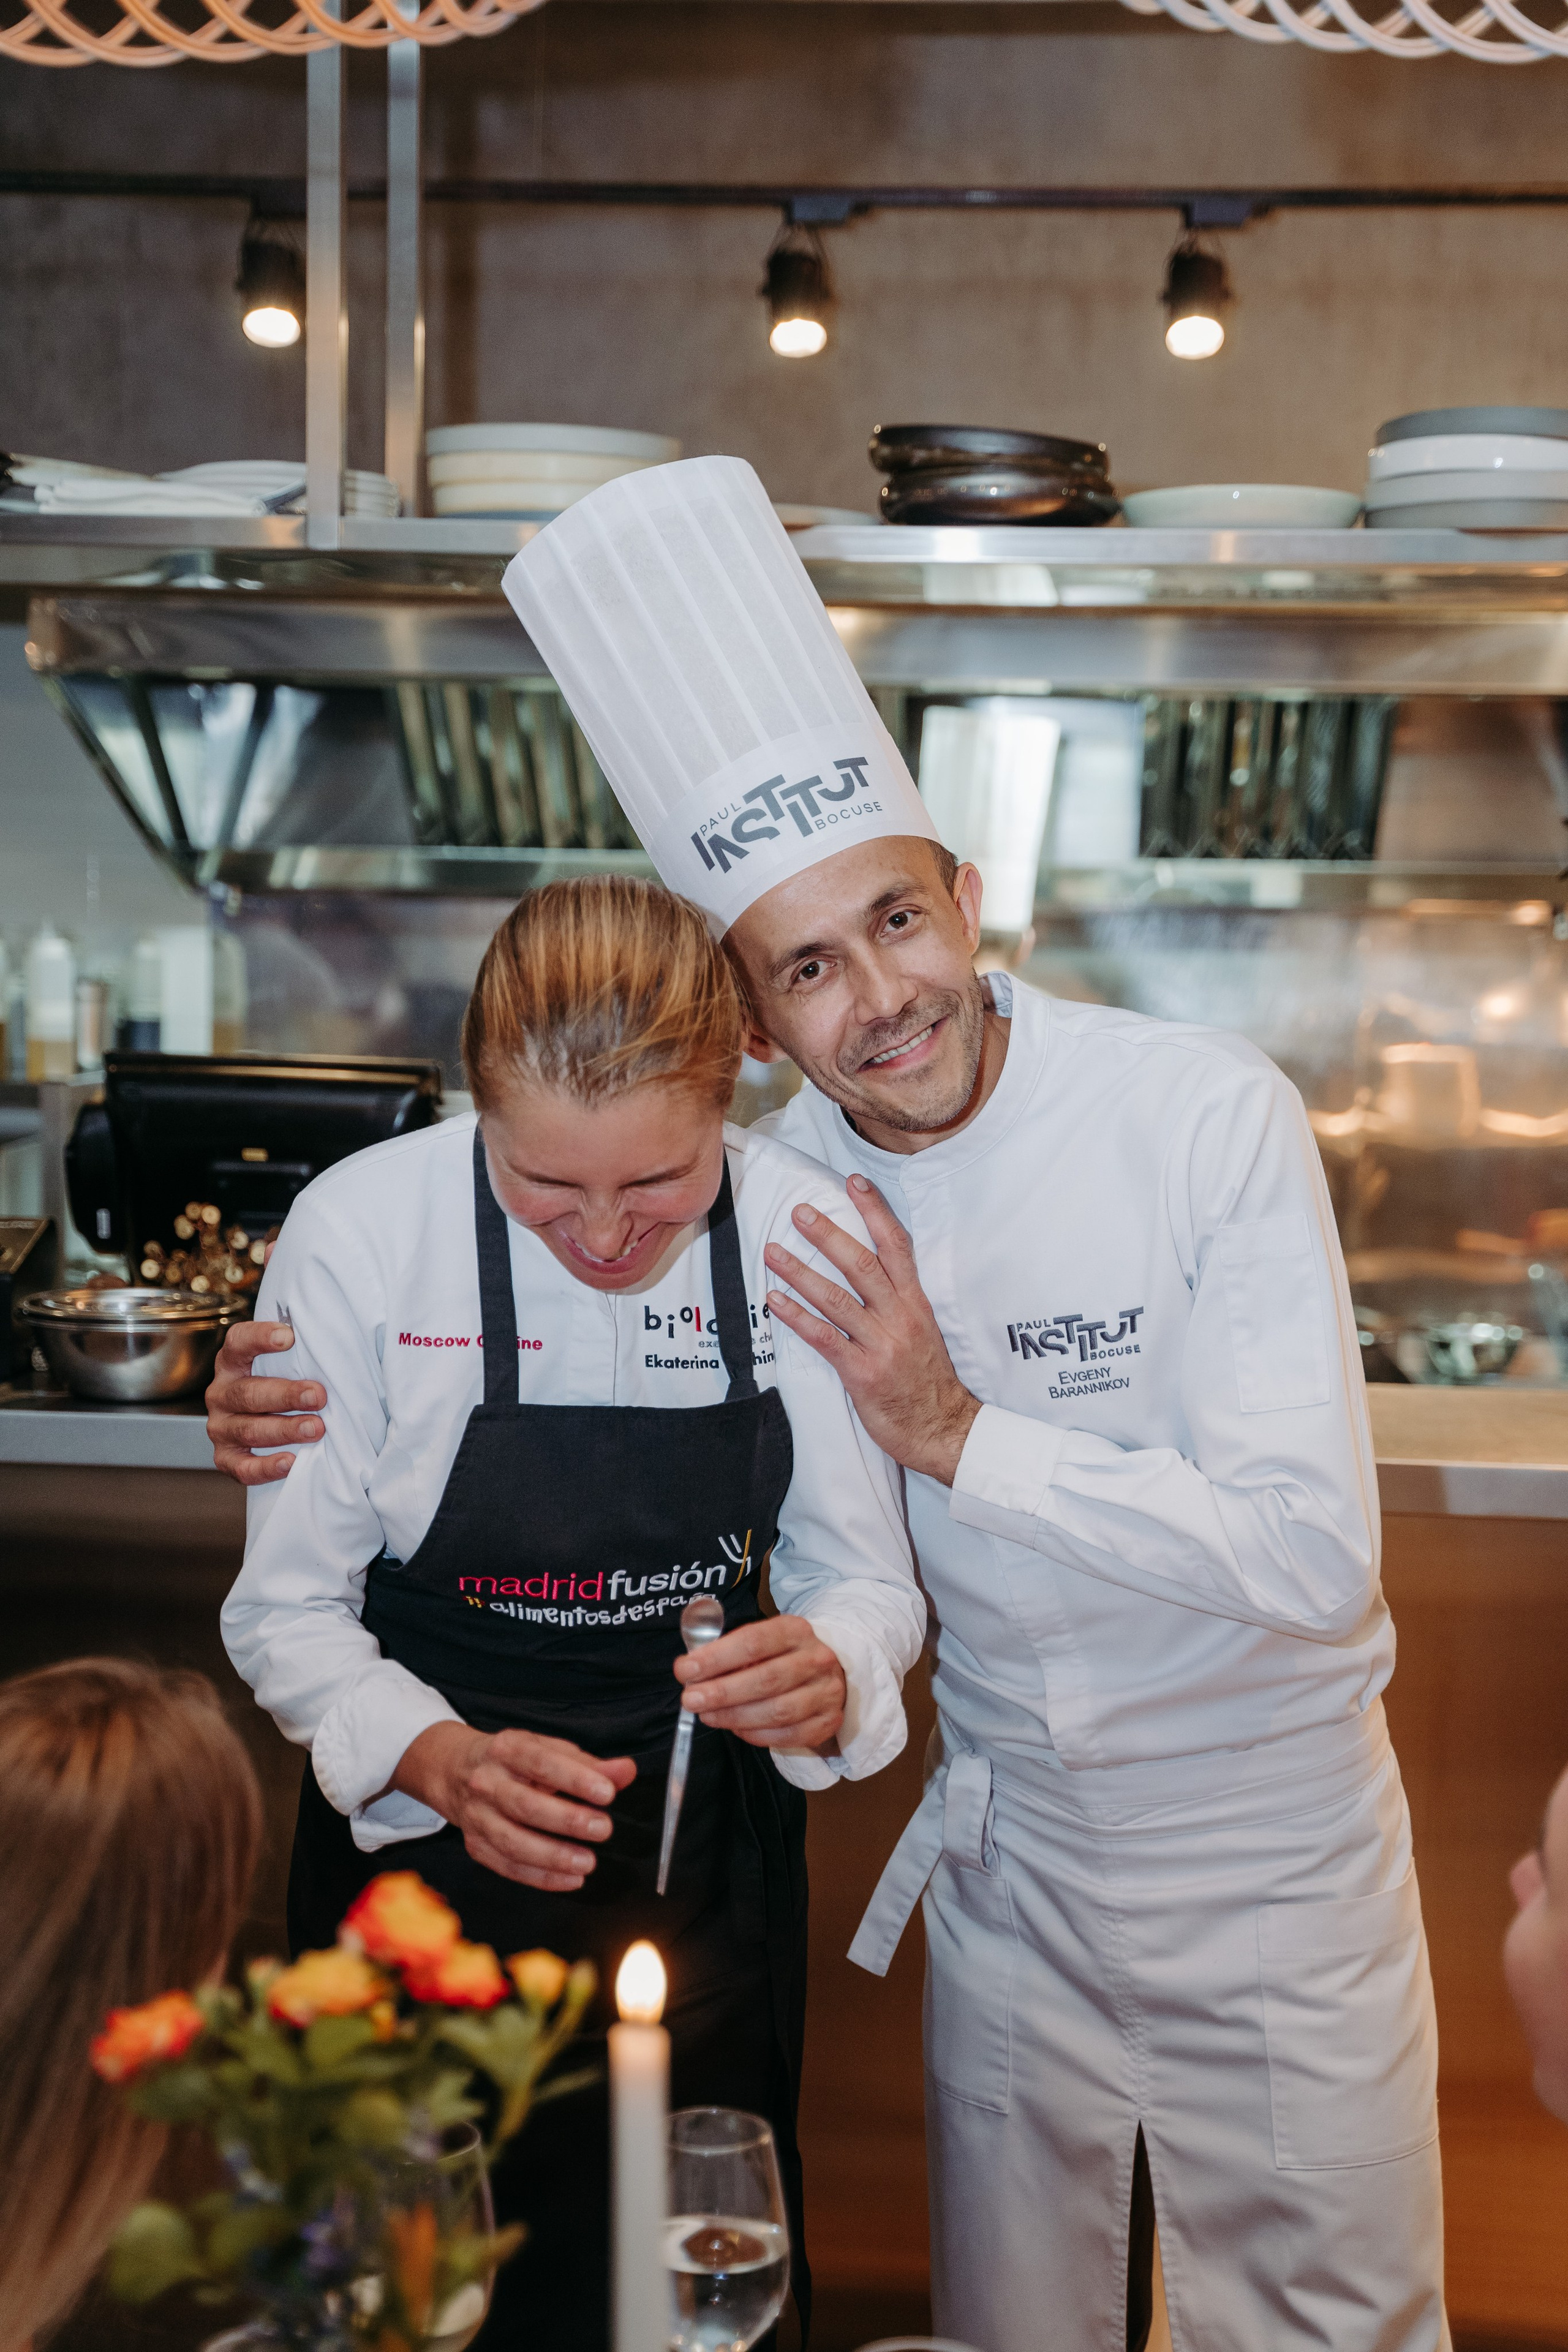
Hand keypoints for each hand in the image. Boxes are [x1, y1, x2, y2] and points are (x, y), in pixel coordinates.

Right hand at [206, 1318, 325, 1486]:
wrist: (268, 1424)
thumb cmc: (285, 1386)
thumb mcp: (287, 1365)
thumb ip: (302, 1354)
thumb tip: (340, 1347)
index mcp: (232, 1362)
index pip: (238, 1342)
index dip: (259, 1338)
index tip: (289, 1337)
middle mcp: (222, 1393)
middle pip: (248, 1392)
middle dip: (286, 1395)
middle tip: (318, 1396)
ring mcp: (221, 1427)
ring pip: (248, 1429)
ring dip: (285, 1429)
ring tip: (316, 1429)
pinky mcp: (225, 1458)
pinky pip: (242, 1467)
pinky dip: (266, 1467)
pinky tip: (291, 1462)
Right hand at [393, 1721, 637, 1892]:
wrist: (455, 1770)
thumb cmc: (513, 1760)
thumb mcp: (547, 1750)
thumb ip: (589, 1763)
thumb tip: (626, 1771)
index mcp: (508, 1749)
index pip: (542, 1762)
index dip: (575, 1778)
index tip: (607, 1792)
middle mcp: (487, 1782)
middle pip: (525, 1805)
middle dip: (567, 1820)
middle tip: (603, 1829)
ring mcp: (478, 1816)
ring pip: (513, 1842)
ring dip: (553, 1856)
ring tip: (588, 1862)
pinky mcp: (476, 1845)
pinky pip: (508, 1866)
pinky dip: (541, 1877)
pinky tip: (570, 1879)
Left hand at [675, 1612, 845, 1751]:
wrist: (828, 1672)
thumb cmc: (781, 1655)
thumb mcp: (761, 1640)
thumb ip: (729, 1650)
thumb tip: (691, 1667)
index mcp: (795, 1630)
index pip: (753, 1642)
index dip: (716, 1657)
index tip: (686, 1670)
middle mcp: (816, 1659)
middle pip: (766, 1679)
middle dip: (722, 1692)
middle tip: (690, 1699)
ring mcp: (826, 1692)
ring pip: (777, 1711)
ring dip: (735, 1716)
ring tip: (707, 1715)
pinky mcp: (826, 1722)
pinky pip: (787, 1735)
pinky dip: (756, 1734)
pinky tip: (735, 1727)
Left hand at [764, 1177, 981, 1485]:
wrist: (943, 1429)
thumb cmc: (927, 1381)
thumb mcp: (922, 1331)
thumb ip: (896, 1302)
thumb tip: (866, 1272)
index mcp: (915, 1303)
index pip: (896, 1246)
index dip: (875, 1211)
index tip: (855, 1182)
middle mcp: (900, 1317)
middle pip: (862, 1265)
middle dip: (829, 1235)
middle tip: (800, 1212)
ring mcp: (881, 1344)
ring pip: (837, 1298)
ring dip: (801, 1272)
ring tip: (772, 1251)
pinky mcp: (863, 1372)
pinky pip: (825, 1338)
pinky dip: (797, 1318)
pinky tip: (774, 1302)